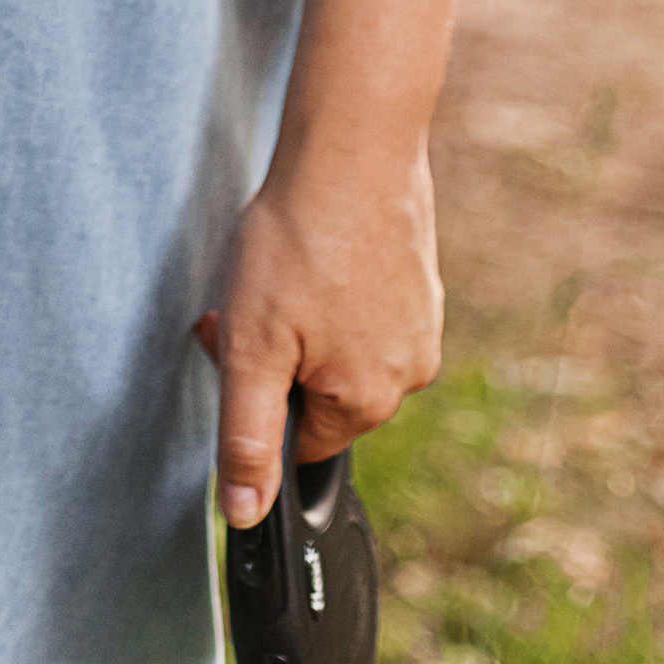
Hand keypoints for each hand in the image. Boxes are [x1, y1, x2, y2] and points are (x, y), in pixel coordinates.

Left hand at [196, 142, 444, 525]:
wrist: (355, 145)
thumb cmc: (298, 241)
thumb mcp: (252, 347)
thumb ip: (247, 437)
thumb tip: (245, 517)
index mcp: (365, 403)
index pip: (298, 439)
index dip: (257, 392)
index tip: (239, 337)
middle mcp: (408, 374)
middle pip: (321, 392)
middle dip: (280, 353)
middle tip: (252, 293)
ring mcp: (423, 324)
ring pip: (344, 347)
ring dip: (306, 318)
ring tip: (286, 260)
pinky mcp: (423, 281)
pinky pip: (369, 307)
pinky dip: (338, 284)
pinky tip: (319, 245)